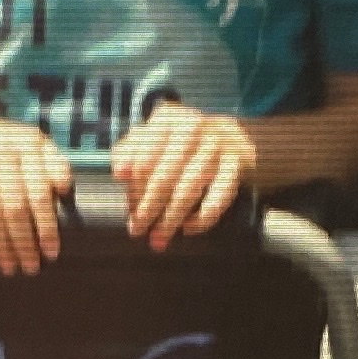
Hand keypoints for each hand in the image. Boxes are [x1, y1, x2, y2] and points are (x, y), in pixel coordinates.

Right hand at [0, 116, 70, 273]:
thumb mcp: (25, 140)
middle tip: (31, 268)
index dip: (47, 225)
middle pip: (16, 206)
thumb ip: (50, 161)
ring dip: (1, 243)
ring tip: (9, 267)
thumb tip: (66, 188)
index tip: (52, 252)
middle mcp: (2, 149)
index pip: (41, 192)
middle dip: (25, 242)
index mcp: (28, 144)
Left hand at [111, 100, 257, 245]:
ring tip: (159, 239)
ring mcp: (217, 145)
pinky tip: (188, 229)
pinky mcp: (237, 163)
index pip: (144, 159)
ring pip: (189, 188)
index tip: (129, 211)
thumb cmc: (179, 142)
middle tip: (138, 230)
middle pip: (165, 176)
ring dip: (171, 218)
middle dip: (149, 208)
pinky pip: (220, 196)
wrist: (231, 136)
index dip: (134, 189)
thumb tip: (120, 173)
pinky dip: (204, 216)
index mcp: (167, 119)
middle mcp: (193, 127)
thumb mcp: (151, 137)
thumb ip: (129, 153)